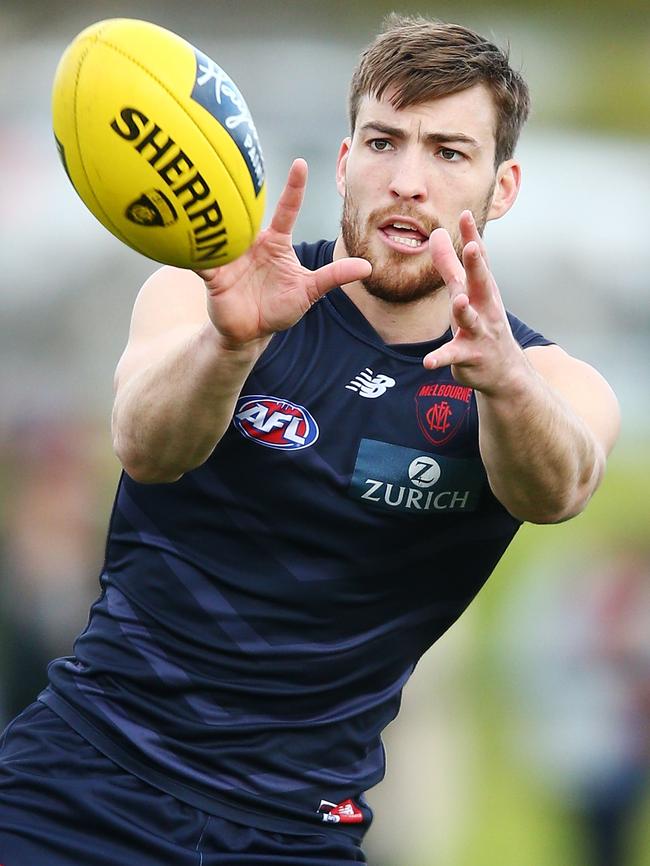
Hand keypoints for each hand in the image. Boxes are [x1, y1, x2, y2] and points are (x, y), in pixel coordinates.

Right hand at [195, 159, 371, 347]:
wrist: (250, 333)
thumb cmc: (279, 308)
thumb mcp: (309, 291)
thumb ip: (333, 277)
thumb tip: (366, 267)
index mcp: (275, 243)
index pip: (286, 210)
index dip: (294, 188)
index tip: (301, 163)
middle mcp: (251, 243)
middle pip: (247, 211)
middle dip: (244, 189)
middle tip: (243, 162)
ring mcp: (229, 256)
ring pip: (221, 228)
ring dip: (216, 212)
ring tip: (209, 187)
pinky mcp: (212, 274)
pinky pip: (201, 258)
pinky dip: (194, 248)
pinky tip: (185, 235)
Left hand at [422, 211, 524, 394]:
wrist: (504, 371)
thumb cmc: (482, 324)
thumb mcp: (465, 292)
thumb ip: (449, 264)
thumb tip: (437, 233)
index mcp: (482, 289)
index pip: (479, 259)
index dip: (472, 237)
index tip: (465, 214)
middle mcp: (484, 308)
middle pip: (481, 283)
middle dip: (477, 265)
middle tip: (472, 247)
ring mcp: (479, 332)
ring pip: (471, 320)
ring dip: (464, 310)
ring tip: (459, 301)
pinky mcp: (469, 356)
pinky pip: (454, 356)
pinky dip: (441, 358)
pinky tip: (428, 363)